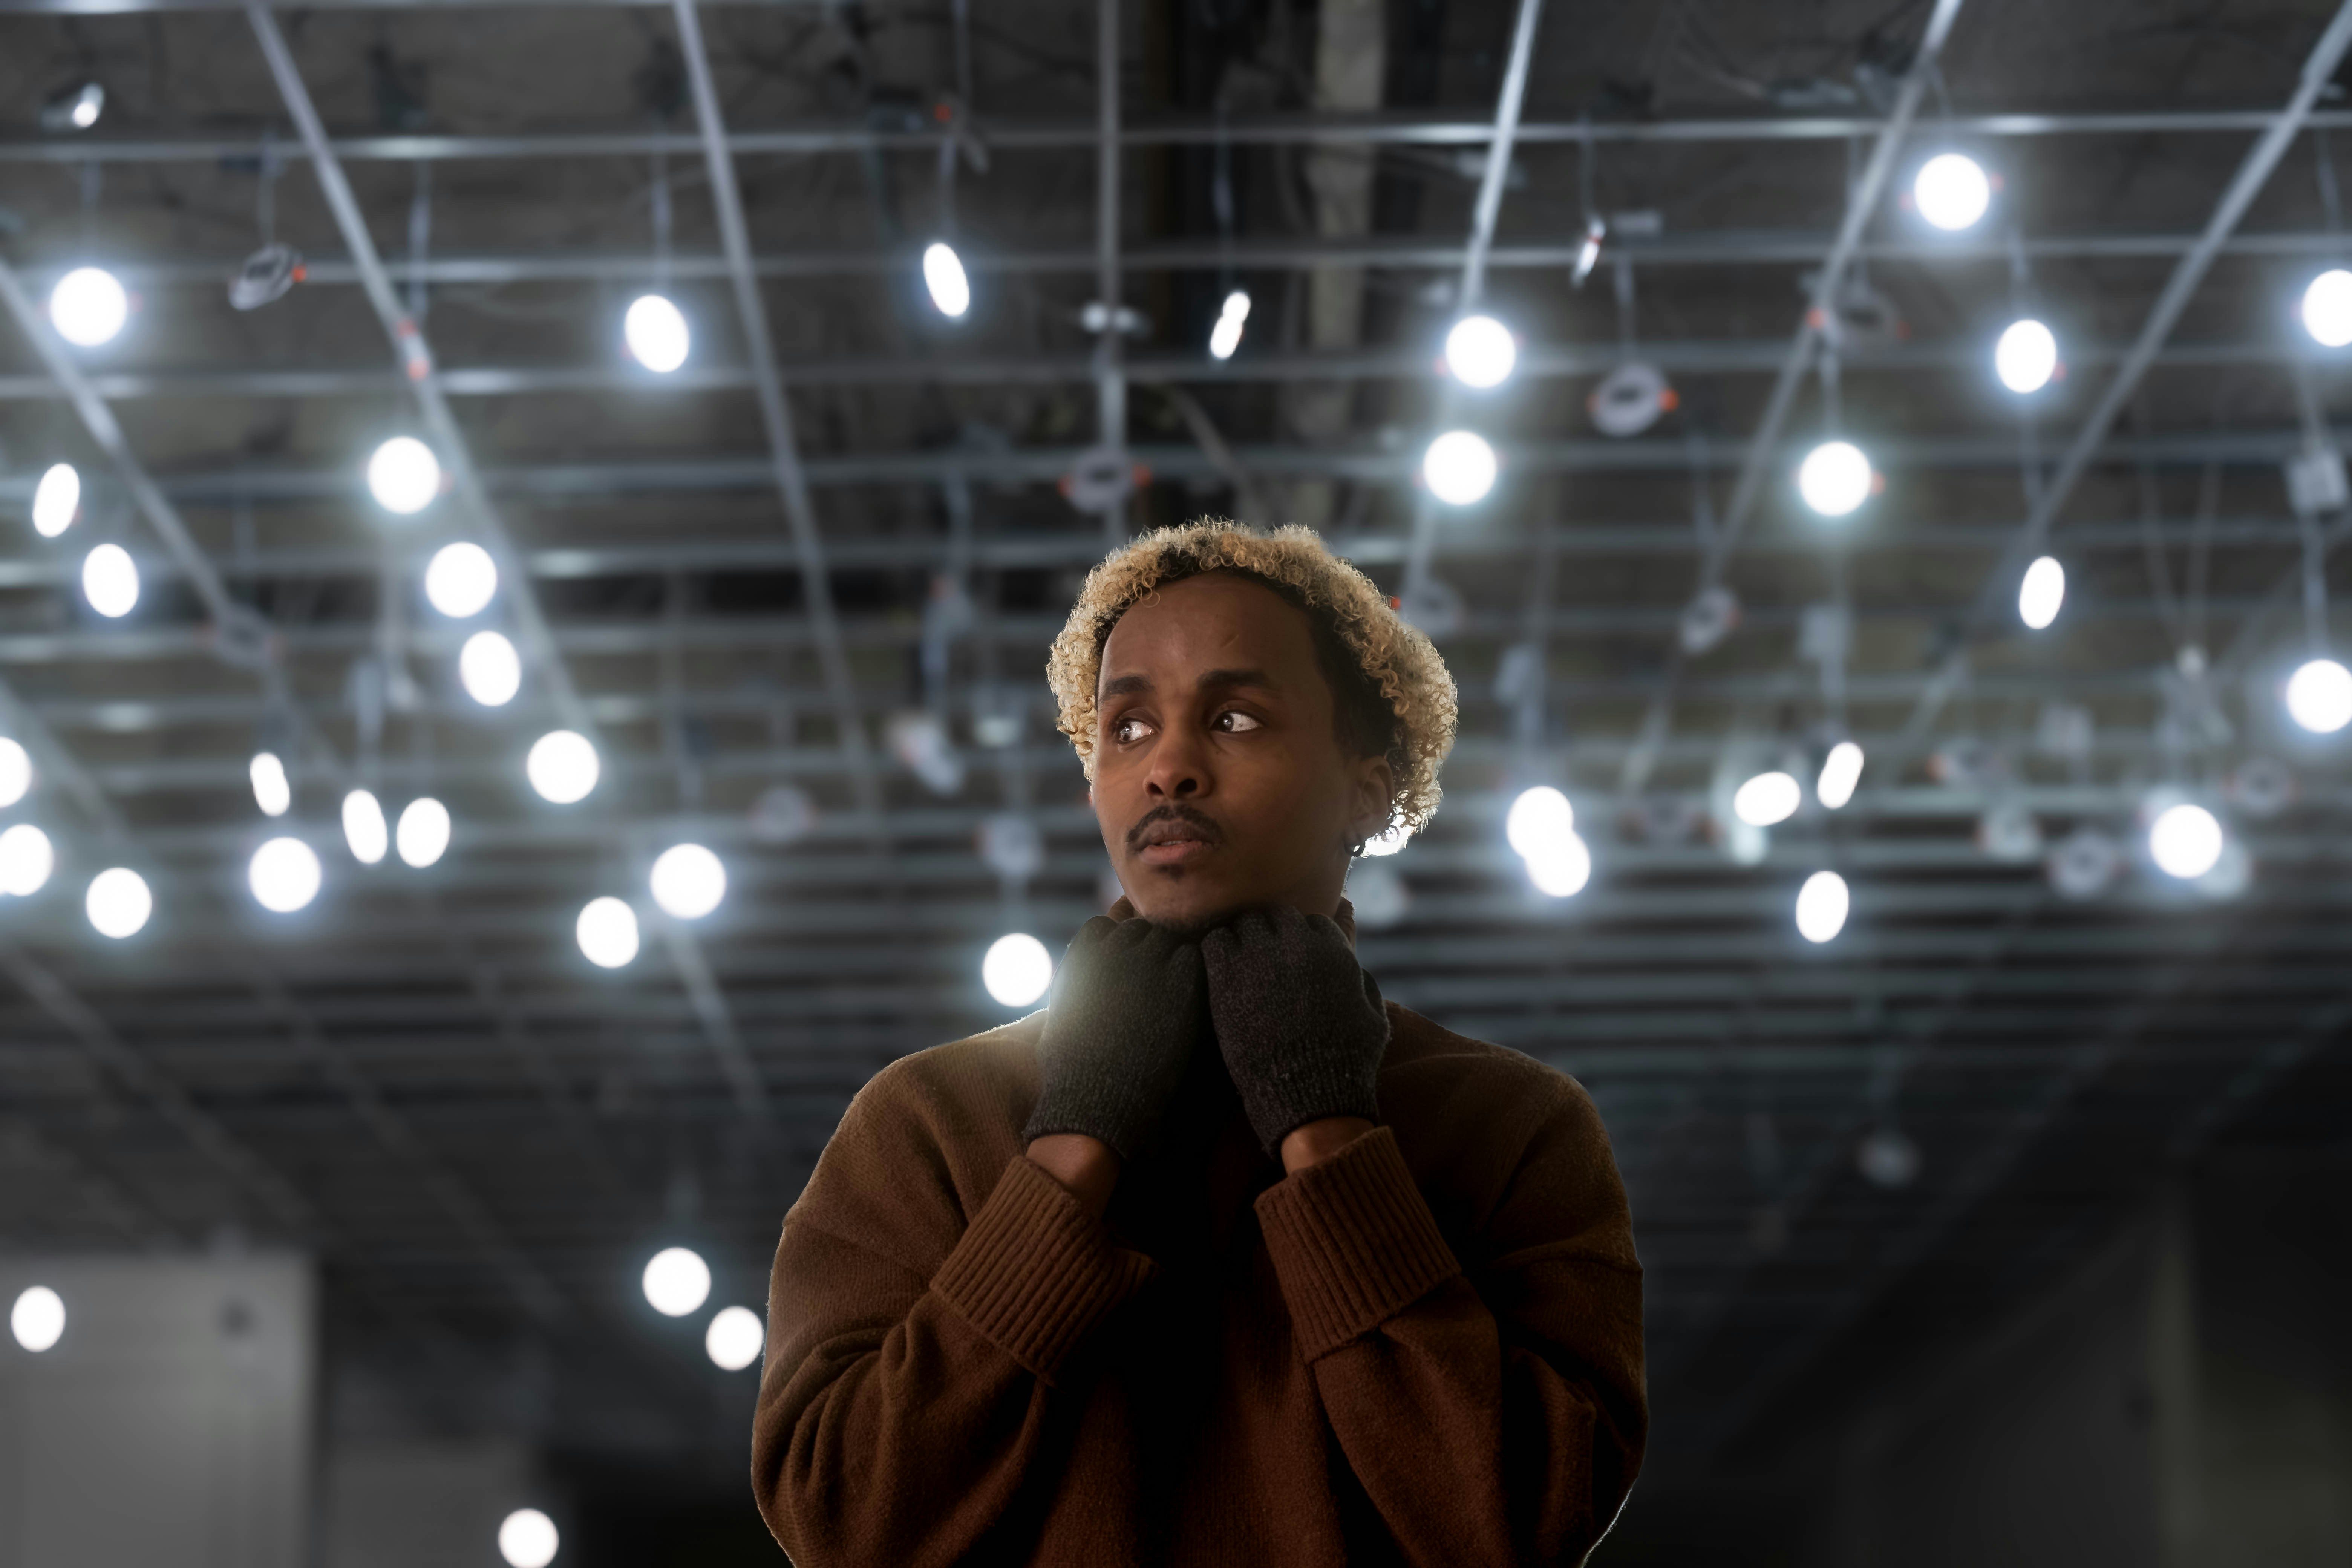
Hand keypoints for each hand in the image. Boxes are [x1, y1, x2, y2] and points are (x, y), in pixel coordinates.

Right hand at [1022, 917, 1207, 1163]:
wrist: (1097, 1097)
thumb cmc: (1069, 1069)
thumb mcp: (1057, 1016)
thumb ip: (1072, 984)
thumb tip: (1083, 975)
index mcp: (1080, 956)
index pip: (1103, 925)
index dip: (1113, 945)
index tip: (1119, 966)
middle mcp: (1113, 950)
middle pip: (1139, 929)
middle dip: (1143, 950)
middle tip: (1152, 981)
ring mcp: (1148, 963)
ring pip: (1167, 938)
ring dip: (1169, 957)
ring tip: (1169, 990)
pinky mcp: (1180, 983)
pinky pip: (1191, 957)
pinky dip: (1190, 971)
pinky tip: (1186, 996)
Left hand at [1200, 906, 1389, 1157]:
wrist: (1308, 1095)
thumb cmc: (1344, 1065)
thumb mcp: (1374, 1021)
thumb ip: (1366, 987)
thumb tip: (1356, 970)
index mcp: (1334, 952)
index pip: (1312, 921)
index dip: (1301, 940)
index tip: (1291, 958)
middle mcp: (1298, 945)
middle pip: (1277, 915)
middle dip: (1271, 934)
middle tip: (1261, 961)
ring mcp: (1261, 956)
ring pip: (1245, 922)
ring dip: (1243, 940)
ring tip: (1238, 965)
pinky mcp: (1227, 975)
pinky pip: (1215, 940)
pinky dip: (1216, 951)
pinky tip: (1218, 972)